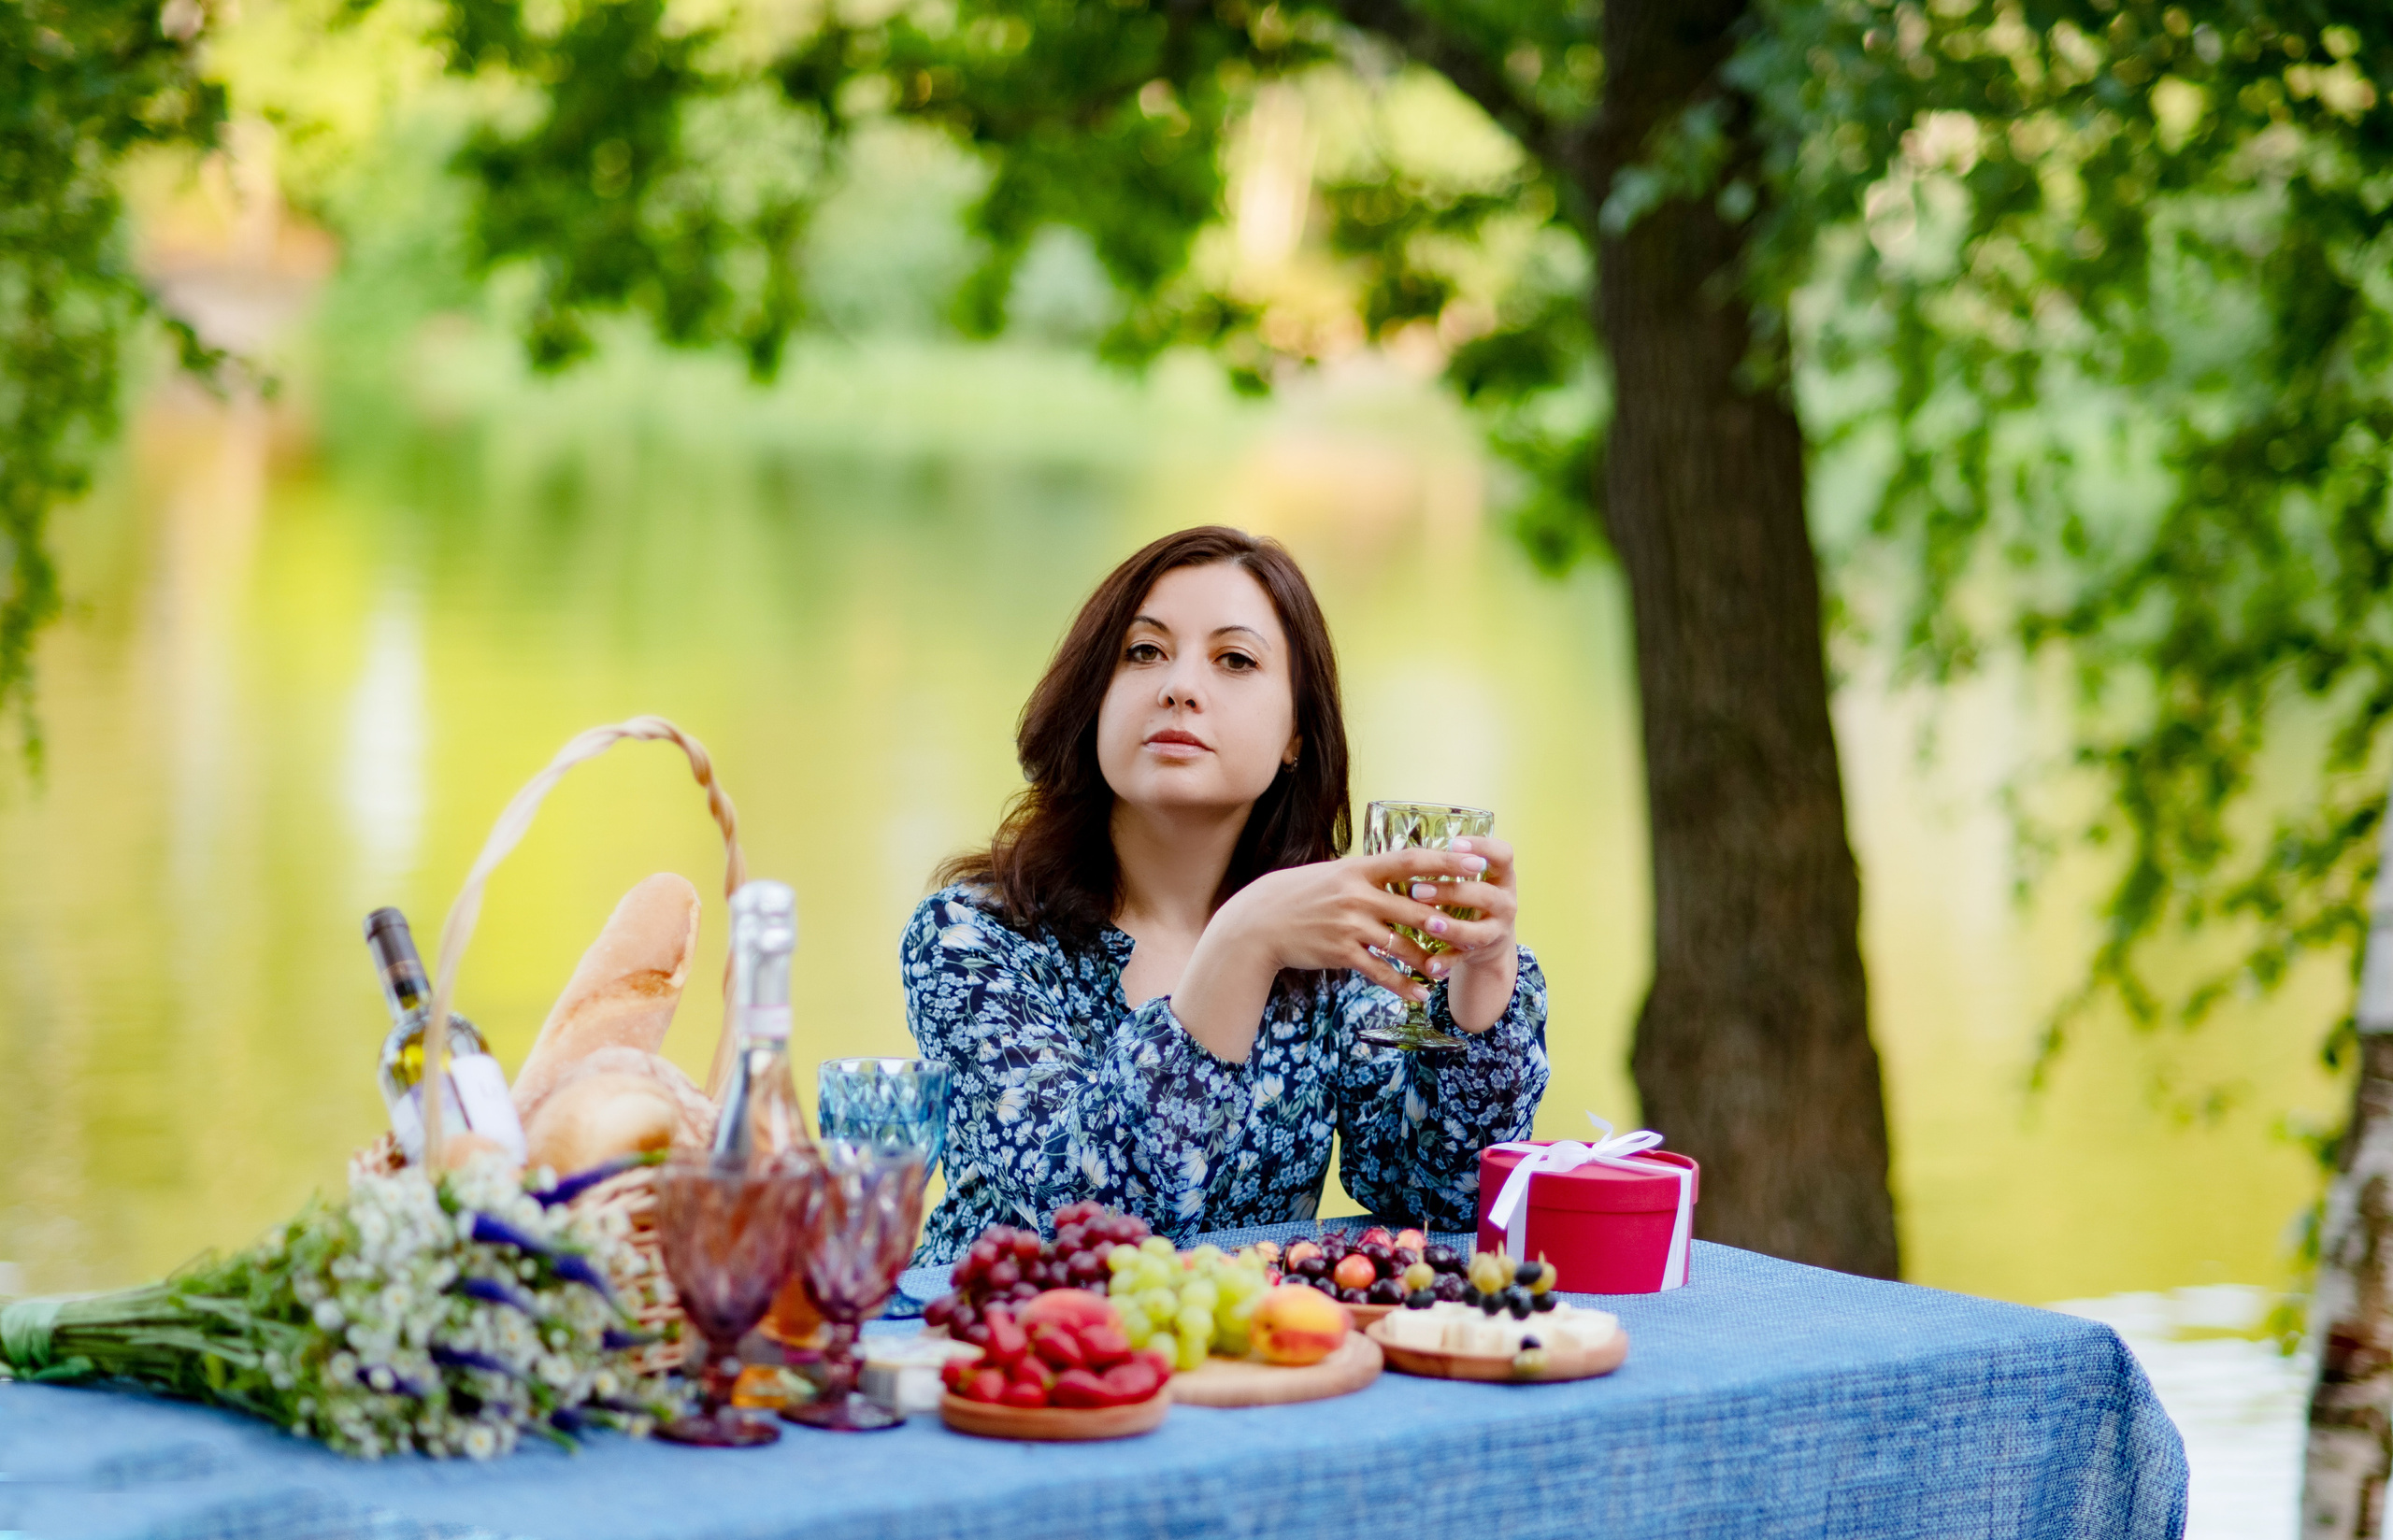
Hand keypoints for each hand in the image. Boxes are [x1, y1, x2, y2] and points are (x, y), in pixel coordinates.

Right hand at [1222, 846, 1498, 1002]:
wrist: (1260, 921)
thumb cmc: (1300, 895)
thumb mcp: (1334, 874)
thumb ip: (1368, 875)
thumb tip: (1402, 869)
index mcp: (1359, 868)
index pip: (1412, 861)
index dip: (1447, 861)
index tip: (1477, 863)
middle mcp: (1357, 894)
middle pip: (1414, 908)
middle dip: (1448, 920)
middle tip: (1476, 927)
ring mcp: (1349, 924)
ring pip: (1402, 944)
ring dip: (1429, 960)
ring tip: (1448, 969)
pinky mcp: (1341, 952)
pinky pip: (1380, 971)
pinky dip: (1403, 985)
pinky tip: (1419, 994)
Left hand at [1414, 837, 1519, 1033]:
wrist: (1490, 940)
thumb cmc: (1472, 898)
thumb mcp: (1474, 878)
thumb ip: (1452, 865)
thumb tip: (1411, 847)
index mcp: (1503, 878)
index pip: (1504, 855)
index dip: (1482, 848)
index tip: (1453, 845)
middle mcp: (1506, 903)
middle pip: (1485, 895)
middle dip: (1452, 892)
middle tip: (1417, 890)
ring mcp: (1497, 931)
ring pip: (1478, 932)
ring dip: (1452, 928)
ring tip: (1428, 924)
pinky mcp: (1481, 953)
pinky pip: (1463, 959)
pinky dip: (1445, 961)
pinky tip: (1429, 964)